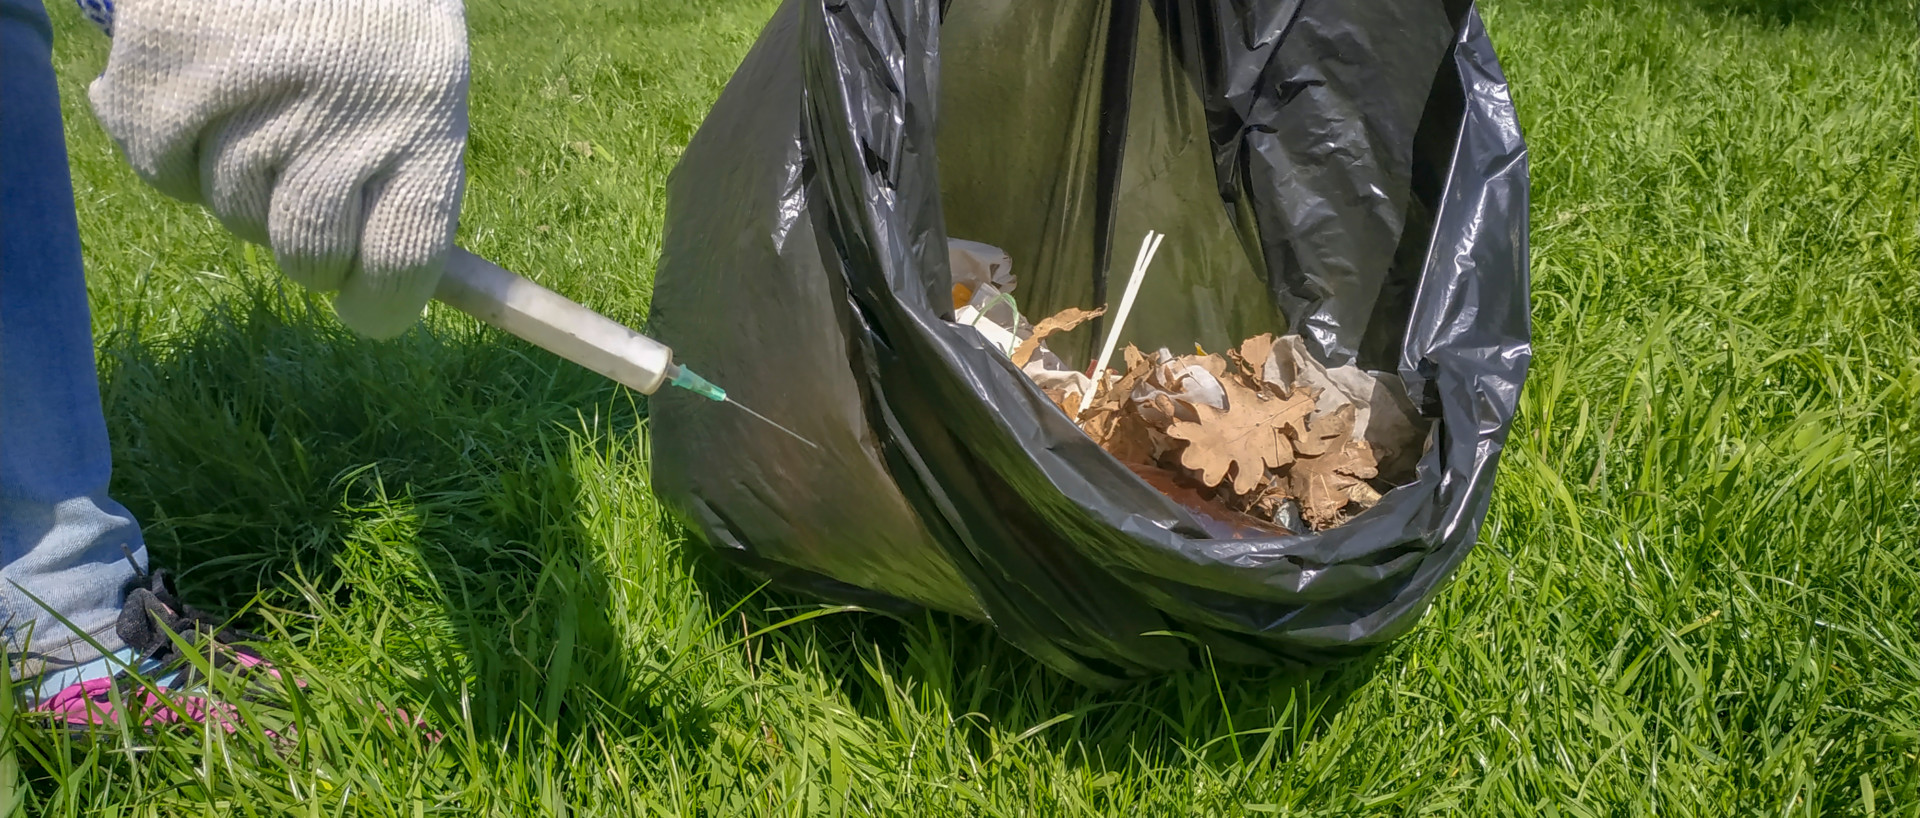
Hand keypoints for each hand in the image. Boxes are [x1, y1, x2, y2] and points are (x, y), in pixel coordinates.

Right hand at [87, 0, 469, 337]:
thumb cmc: (365, 8)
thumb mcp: (419, 78)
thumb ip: (407, 178)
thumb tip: (380, 291)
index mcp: (426, 121)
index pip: (404, 266)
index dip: (380, 303)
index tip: (365, 303)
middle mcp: (342, 117)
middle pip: (308, 256)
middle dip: (306, 245)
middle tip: (303, 191)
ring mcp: (250, 99)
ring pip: (233, 215)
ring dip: (243, 183)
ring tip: (263, 109)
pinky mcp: (164, 79)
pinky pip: (162, 174)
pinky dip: (174, 152)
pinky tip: (204, 97)